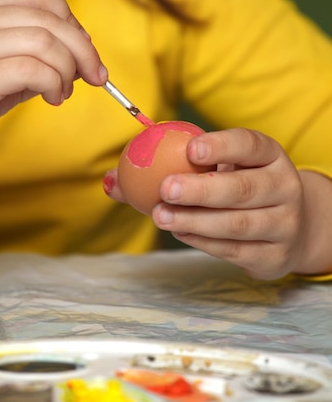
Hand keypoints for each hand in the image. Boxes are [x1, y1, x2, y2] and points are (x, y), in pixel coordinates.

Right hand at [0, 0, 106, 172]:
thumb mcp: (3, 68)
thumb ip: (40, 56)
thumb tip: (86, 55)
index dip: (71, 18)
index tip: (81, 48)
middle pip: (51, 18)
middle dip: (84, 50)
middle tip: (95, 76)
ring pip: (45, 43)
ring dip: (68, 71)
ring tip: (63, 93)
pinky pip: (31, 70)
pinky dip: (54, 85)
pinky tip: (52, 99)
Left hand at [105, 128, 306, 279]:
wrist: (290, 226)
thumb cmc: (239, 186)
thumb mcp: (217, 169)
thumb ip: (171, 166)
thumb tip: (111, 180)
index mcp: (270, 156)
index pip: (251, 144)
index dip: (222, 145)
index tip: (191, 148)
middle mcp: (284, 187)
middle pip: (244, 189)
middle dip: (202, 189)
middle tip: (165, 188)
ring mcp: (284, 224)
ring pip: (237, 223)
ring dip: (195, 220)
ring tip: (160, 215)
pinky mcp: (275, 256)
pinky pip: (233, 250)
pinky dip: (202, 241)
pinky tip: (179, 230)